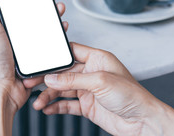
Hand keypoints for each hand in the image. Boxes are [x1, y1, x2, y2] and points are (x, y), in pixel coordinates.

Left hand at [0, 0, 67, 135]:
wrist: (3, 88)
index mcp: (5, 27)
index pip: (19, 6)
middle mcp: (17, 36)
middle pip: (35, 15)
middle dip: (46, 3)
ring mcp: (28, 47)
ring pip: (45, 28)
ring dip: (54, 17)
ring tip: (60, 9)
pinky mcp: (38, 57)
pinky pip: (51, 44)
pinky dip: (58, 35)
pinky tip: (62, 29)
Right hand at [26, 43, 173, 135]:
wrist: (142, 121)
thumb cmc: (131, 95)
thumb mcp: (100, 81)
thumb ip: (73, 79)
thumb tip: (52, 77)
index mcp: (97, 58)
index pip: (71, 52)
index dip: (56, 56)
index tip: (40, 61)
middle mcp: (91, 72)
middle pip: (63, 72)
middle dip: (47, 78)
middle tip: (31, 83)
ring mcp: (88, 90)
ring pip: (63, 89)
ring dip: (49, 95)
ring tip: (38, 102)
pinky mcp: (87, 105)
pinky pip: (67, 104)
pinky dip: (56, 106)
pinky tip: (47, 109)